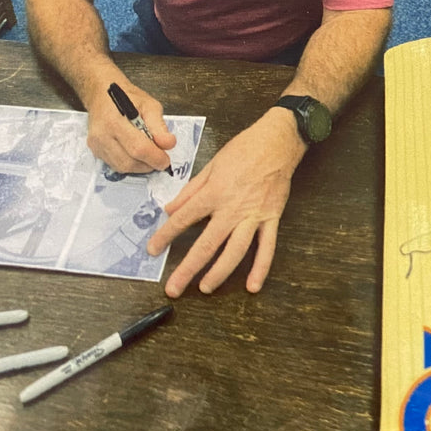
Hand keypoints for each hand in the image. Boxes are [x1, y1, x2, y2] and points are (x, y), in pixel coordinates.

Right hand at [85, 80, 175, 173]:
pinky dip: (129, 164)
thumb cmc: (127, 97)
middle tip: (159, 158)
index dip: (155, 158)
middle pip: (129, 162)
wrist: (102, 94)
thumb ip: (159, 125)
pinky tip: (135, 154)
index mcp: (116, 121)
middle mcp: (102, 135)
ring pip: (122, 167)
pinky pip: (115, 165)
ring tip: (148, 155)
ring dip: (140, 166)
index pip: (138, 148)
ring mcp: (96, 145)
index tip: (166, 160)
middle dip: (149, 164)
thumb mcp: (149, 105)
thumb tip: (168, 144)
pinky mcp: (95, 150)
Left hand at [146, 110, 305, 297]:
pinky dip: (261, 268)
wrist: (278, 142)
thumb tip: (171, 209)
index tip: (153, 249)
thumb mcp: (212, 165)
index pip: (184, 219)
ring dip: (219, 273)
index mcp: (215, 193)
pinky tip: (253, 286)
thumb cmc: (244, 149)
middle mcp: (233, 209)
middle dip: (188, 268)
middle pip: (207, 244)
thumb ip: (191, 190)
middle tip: (174, 288)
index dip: (165, 235)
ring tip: (205, 288)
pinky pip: (267, 247)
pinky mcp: (272, 218)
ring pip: (235, 251)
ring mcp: (254, 216)